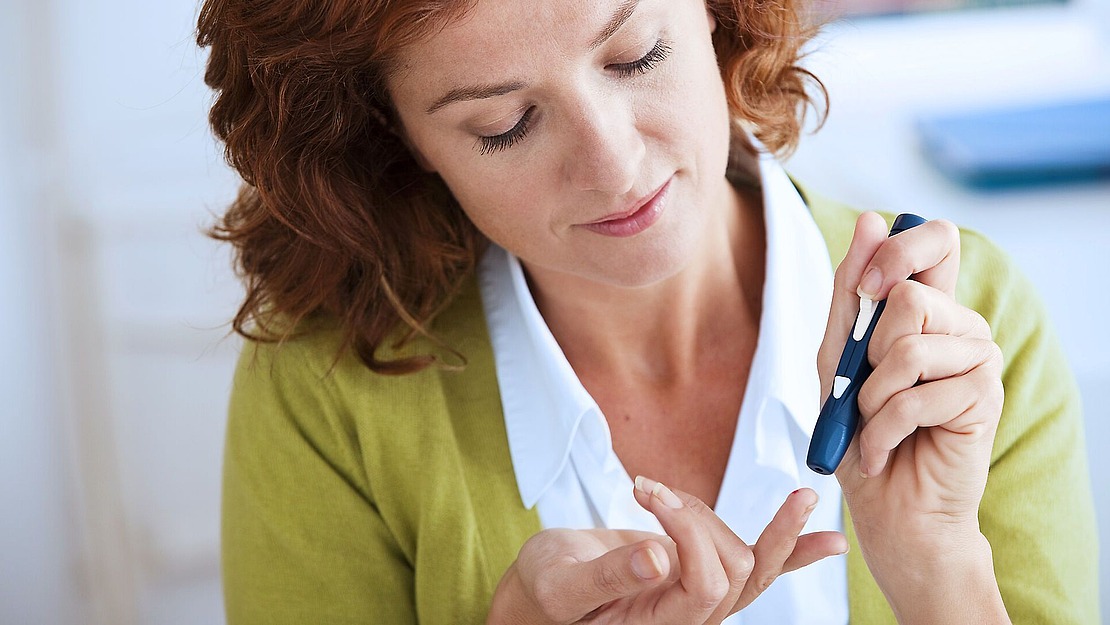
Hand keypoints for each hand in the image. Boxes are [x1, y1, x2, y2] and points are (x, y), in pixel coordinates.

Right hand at [487, 482, 844, 623]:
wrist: (543, 592)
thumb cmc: (545, 592)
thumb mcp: (562, 584)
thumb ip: (608, 576)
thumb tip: (658, 557)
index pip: (707, 584)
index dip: (690, 535)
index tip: (648, 493)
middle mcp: (690, 619)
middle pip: (734, 570)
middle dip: (697, 519)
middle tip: (644, 488)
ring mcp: (701, 599)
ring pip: (746, 559)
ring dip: (708, 516)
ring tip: (653, 492)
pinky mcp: (703, 576)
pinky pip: (759, 569)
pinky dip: (794, 551)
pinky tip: (830, 542)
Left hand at [819, 213, 1008, 621]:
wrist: (886, 507)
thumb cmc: (859, 431)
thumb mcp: (835, 356)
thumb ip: (850, 291)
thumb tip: (871, 219)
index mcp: (929, 307)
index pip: (937, 237)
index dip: (899, 248)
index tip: (866, 284)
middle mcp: (961, 325)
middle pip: (911, 294)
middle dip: (867, 349)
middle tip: (867, 388)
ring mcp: (979, 359)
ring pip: (910, 346)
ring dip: (871, 396)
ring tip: (873, 423)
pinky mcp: (985, 397)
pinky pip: (918, 393)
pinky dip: (884, 428)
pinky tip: (885, 449)